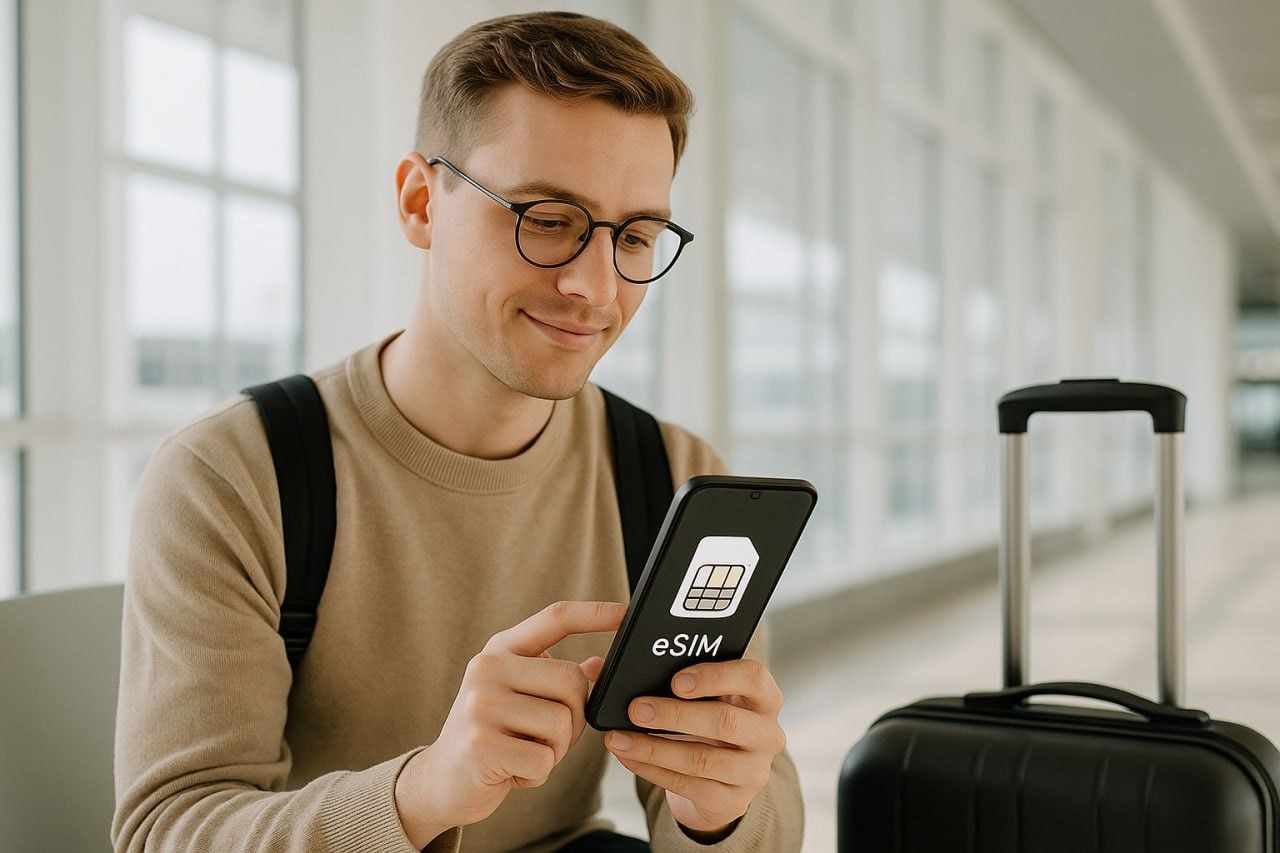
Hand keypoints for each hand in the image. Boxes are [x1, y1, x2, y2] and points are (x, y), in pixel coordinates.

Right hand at [394, 600, 623, 846]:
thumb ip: (556, 680)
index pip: (555, 619)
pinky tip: (512, 771)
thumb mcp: (520, 697)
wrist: (441, 781)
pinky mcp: (481, 745)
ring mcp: (480, 705)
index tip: (627, 613)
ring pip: (562, 723)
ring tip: (524, 752)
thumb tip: (601, 665)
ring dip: (556, 750)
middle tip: (546, 737)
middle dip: (574, 718)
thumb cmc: (491, 736)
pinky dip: (538, 773)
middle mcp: (487, 669)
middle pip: (572, 682)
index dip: (594, 613)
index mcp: (500, 650)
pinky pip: (544, 759)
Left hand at [603, 657, 786, 839]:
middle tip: (636, 708)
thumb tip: (599, 666)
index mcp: (763, 698)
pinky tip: (627, 755)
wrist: (723, 779)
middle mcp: (766, 734)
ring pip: (702, 758)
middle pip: (726, 720)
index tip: (676, 679)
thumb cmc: (707, 724)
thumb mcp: (705, 699)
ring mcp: (752, 771)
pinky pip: (687, 784)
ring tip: (619, 737)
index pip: (753, 678)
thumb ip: (669, 677)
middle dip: (675, 714)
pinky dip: (652, 769)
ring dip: (655, 747)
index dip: (716, 676)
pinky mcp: (731, 800)